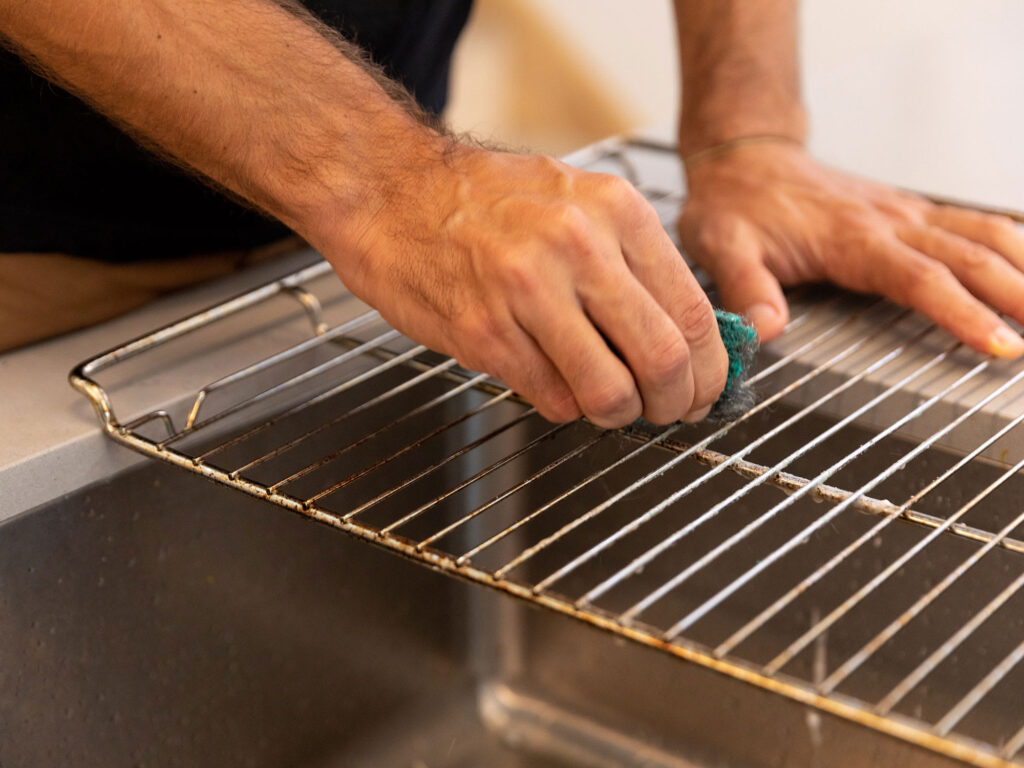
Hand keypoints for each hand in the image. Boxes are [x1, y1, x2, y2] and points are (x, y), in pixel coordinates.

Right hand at [324, 145, 728, 426]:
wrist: (391, 190)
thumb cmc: (485, 201)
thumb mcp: (576, 200)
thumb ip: (630, 260)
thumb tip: (684, 333)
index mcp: (614, 211)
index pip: (692, 312)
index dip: (709, 369)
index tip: (704, 389)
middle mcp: (578, 248)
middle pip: (663, 359)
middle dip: (676, 404)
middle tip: (668, 412)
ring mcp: (527, 293)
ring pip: (609, 392)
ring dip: (618, 413)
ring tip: (609, 404)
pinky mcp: (485, 333)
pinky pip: (552, 398)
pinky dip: (565, 405)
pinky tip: (554, 383)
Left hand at [678, 142, 1023, 356]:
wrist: (742, 159)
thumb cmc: (734, 205)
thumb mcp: (721, 247)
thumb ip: (745, 288)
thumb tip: (766, 329)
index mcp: (852, 238)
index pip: (921, 279)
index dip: (964, 313)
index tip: (999, 344)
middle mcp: (890, 221)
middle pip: (972, 256)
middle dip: (1018, 296)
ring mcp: (904, 213)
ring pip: (984, 234)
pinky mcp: (907, 212)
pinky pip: (973, 223)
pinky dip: (1011, 243)